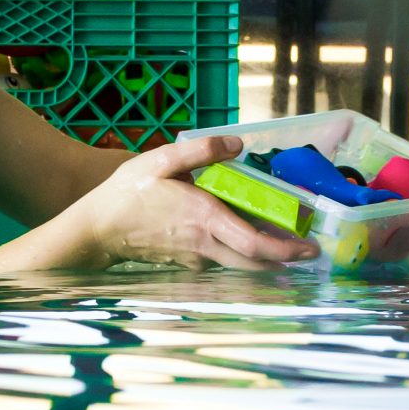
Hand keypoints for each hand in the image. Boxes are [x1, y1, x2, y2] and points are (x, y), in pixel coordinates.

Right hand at [70, 135, 318, 269]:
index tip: (309, 248)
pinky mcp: (187, 264)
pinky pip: (222, 261)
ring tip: (283, 240)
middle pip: (255, 263)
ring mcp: (196, 259)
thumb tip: (238, 144)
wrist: (98, 230)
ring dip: (265, 258)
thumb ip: (202, 150)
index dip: (286, 250)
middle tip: (307, 250)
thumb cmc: (128, 193)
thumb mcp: (161, 160)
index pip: (254, 244)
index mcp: (204, 218)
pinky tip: (245, 238)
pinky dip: (242, 255)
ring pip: (240, 265)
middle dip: (286, 259)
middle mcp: (205, 244)